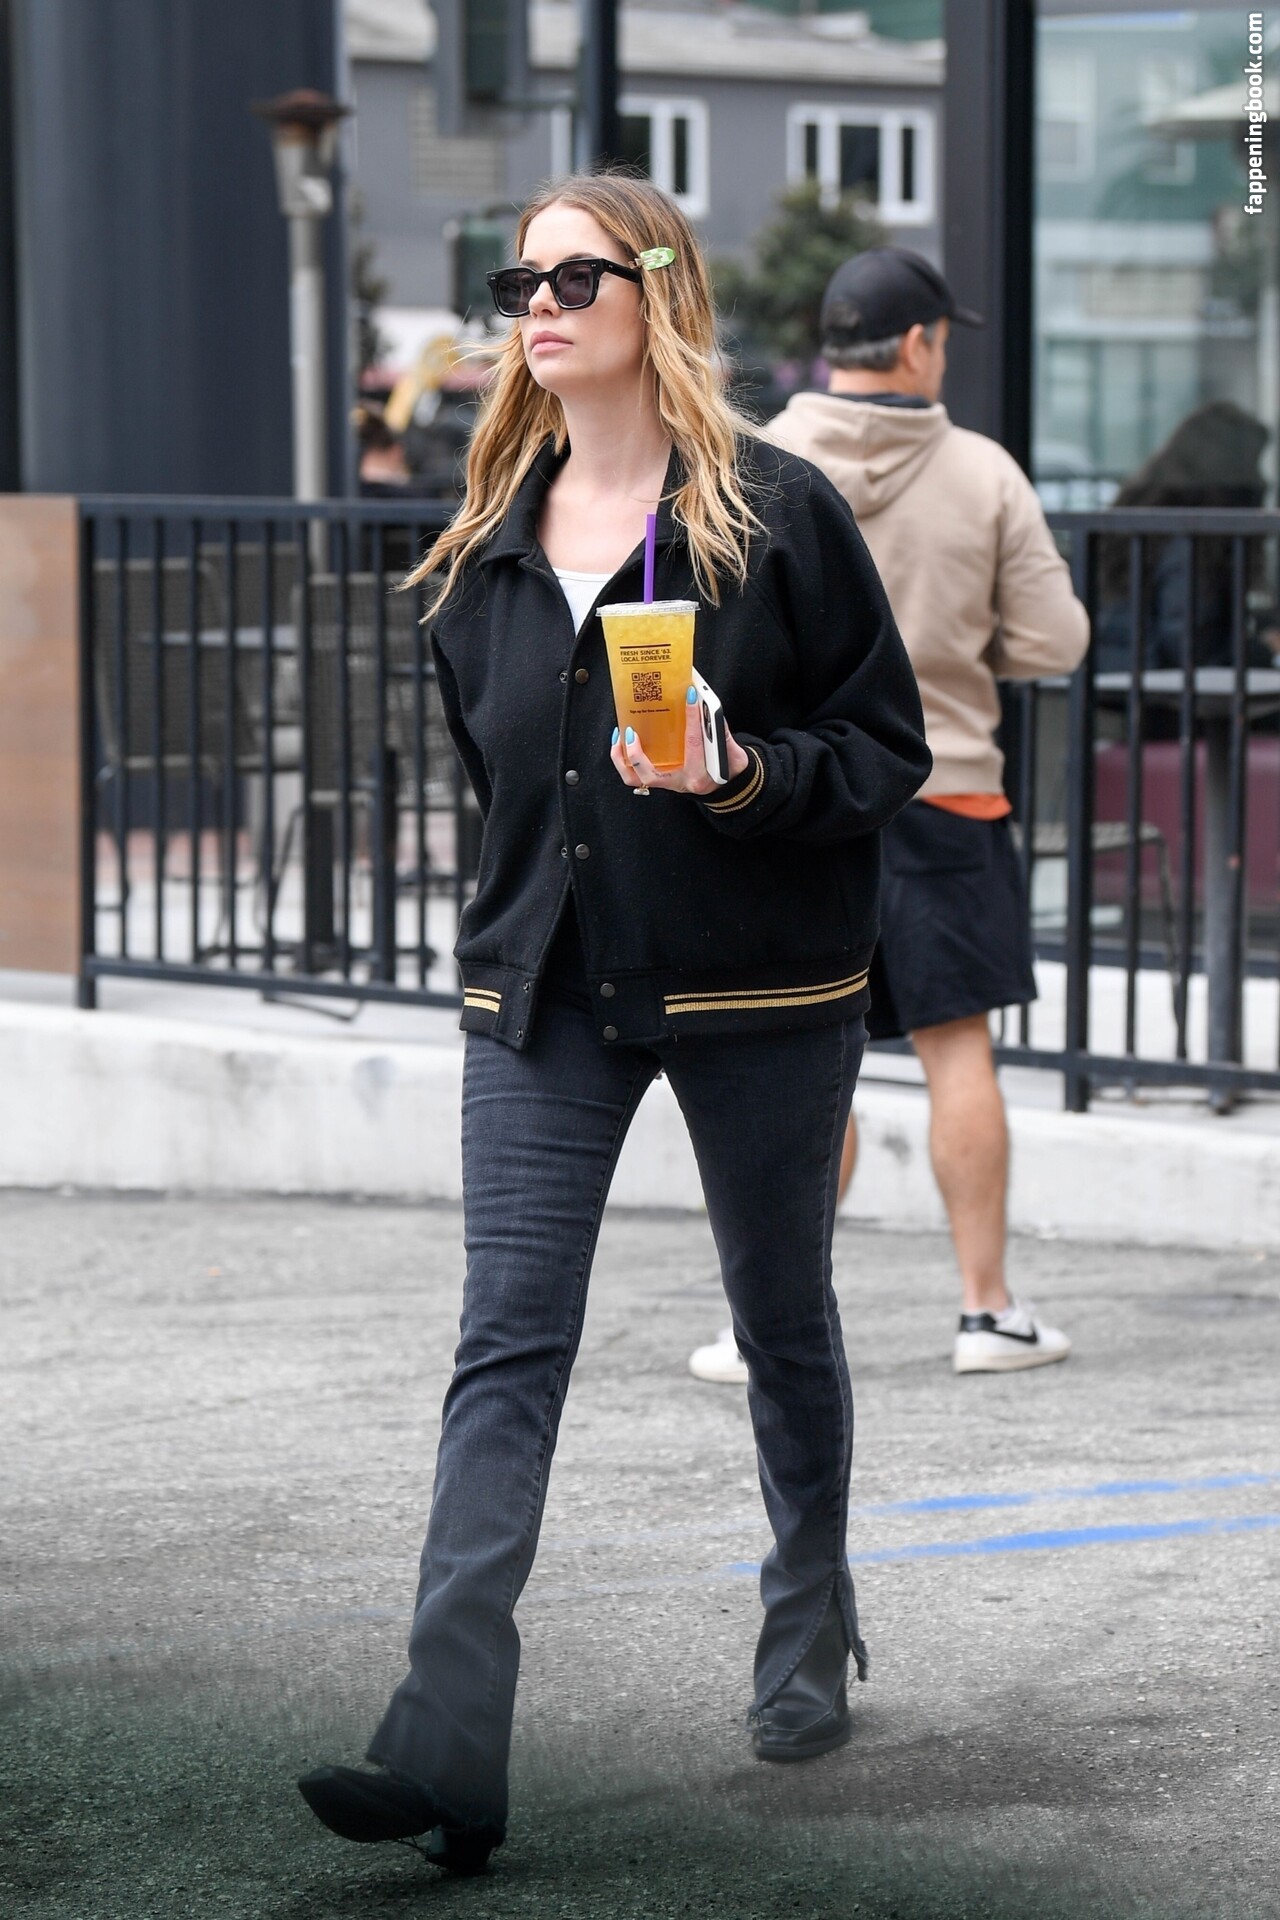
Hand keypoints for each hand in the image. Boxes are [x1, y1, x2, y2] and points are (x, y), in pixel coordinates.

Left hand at [610, 686, 749, 794]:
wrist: (728, 785)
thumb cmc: (729, 768)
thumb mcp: (733, 752)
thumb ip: (722, 732)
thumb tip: (708, 706)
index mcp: (700, 775)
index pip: (693, 743)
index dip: (692, 717)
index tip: (690, 695)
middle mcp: (681, 782)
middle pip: (650, 773)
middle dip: (636, 753)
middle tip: (631, 731)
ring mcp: (667, 783)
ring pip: (636, 778)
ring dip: (623, 758)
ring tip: (621, 735)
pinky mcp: (660, 780)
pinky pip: (635, 776)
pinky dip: (624, 761)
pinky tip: (623, 742)